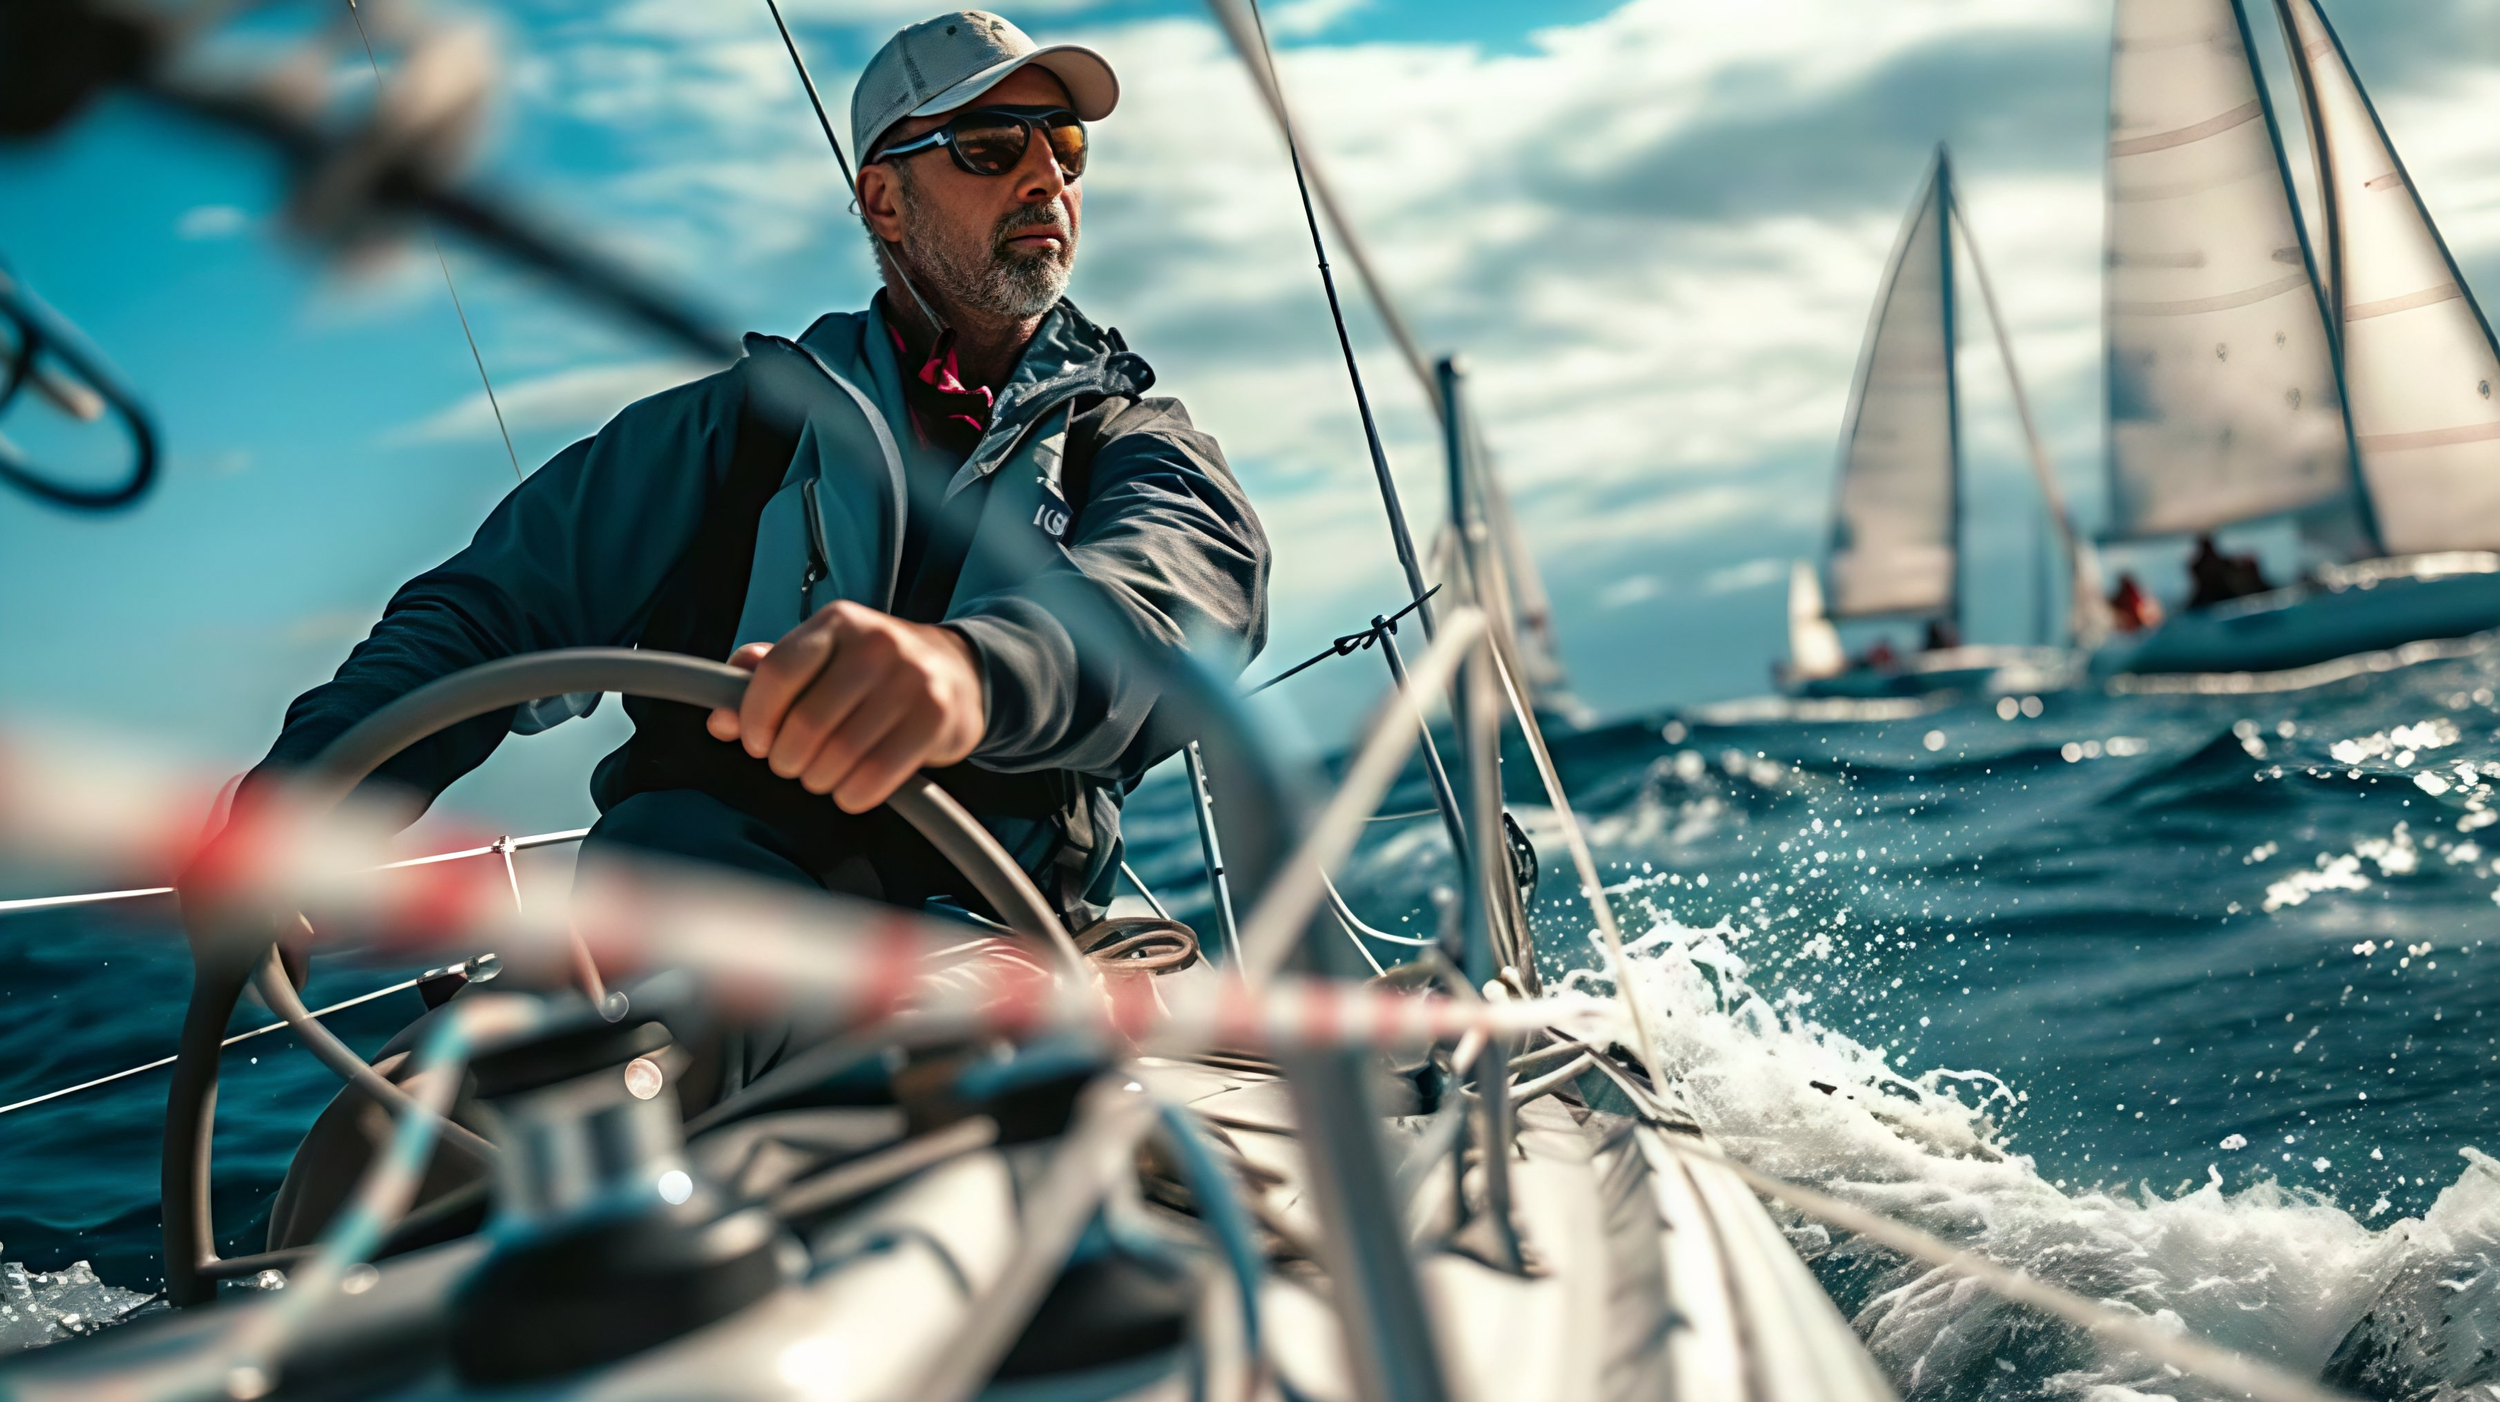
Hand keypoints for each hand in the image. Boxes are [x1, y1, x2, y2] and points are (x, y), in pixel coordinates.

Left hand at [706, 601, 986, 812]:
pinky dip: (853, 794)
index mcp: (838, 623)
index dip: (756, 716)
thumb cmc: (873, 671)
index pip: (778, 671)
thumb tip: (721, 718)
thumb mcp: (822, 658)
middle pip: (806, 721)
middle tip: (792, 764)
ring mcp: (912, 680)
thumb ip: (766, 679)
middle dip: (787, 758)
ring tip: (822, 775)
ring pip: (840, 754)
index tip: (756, 742)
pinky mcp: (936, 718)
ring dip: (819, 779)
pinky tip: (851, 788)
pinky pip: (877, 774)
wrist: (960, 671)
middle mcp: (877, 644)